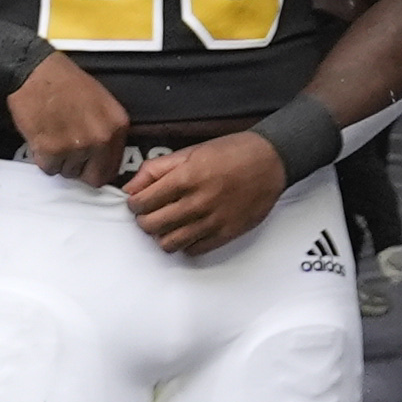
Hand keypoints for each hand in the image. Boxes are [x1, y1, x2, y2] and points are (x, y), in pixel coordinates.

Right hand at [9, 50, 134, 183]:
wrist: (35, 72)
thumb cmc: (64, 81)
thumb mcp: (101, 102)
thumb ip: (106, 130)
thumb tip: (105, 155)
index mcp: (117, 126)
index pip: (113, 167)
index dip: (98, 167)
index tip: (89, 164)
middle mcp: (101, 138)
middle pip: (93, 177)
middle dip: (80, 169)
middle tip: (68, 153)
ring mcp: (77, 147)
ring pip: (68, 172)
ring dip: (60, 161)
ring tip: (54, 135)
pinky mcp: (52, 151)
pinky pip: (49, 168)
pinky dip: (43, 158)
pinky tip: (43, 137)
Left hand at [123, 131, 286, 257]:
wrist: (270, 161)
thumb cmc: (232, 153)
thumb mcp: (189, 152)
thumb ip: (156, 169)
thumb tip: (131, 187)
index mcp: (185, 178)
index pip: (142, 202)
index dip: (134, 204)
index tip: (137, 202)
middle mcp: (198, 202)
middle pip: (152, 226)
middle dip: (144, 220)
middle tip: (149, 214)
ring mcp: (212, 221)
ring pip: (170, 243)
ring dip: (162, 235)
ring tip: (167, 225)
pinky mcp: (226, 234)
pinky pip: (194, 250)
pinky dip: (184, 244)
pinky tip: (187, 231)